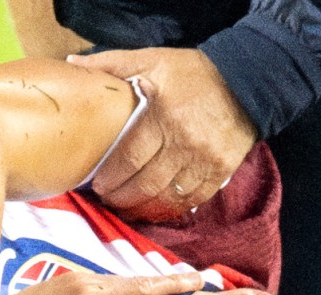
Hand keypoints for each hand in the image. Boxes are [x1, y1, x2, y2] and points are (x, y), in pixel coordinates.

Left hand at [67, 48, 256, 218]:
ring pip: (168, 197)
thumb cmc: (193, 72)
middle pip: (147, 183)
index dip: (111, 176)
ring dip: (144, 207)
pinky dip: (173, 208)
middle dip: (122, 197)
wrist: (248, 81)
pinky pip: (193, 199)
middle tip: (108, 200)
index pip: (130, 157)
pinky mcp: (221, 170)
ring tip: (127, 208)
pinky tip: (157, 208)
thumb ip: (112, 64)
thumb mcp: (152, 59)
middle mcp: (185, 142)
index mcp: (163, 116)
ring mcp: (205, 159)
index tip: (98, 184)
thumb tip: (72, 63)